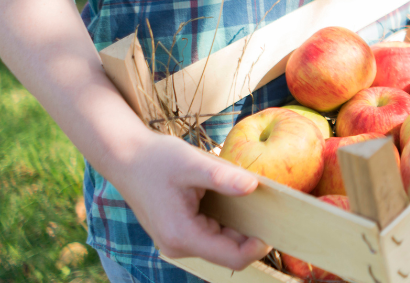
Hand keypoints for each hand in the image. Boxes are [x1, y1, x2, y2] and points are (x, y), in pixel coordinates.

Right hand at [110, 132, 268, 269]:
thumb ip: (224, 177)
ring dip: (239, 226)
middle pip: (229, 252)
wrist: (125, 157)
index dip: (258, 246)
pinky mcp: (178, 233)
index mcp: (183, 236)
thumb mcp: (193, 163)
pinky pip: (210, 234)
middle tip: (269, 206)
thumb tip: (253, 186)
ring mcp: (177, 242)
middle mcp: (179, 246)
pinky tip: (231, 200)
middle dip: (251, 232)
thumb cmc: (156, 159)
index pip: (232, 258)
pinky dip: (225, 221)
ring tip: (249, 199)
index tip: (276, 225)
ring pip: (221, 243)